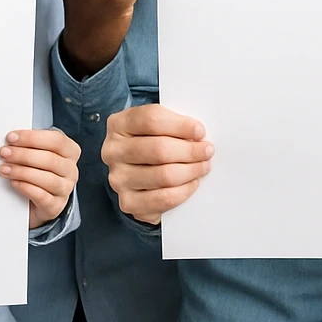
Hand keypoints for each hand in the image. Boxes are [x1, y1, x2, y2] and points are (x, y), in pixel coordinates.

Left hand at [0, 129, 80, 228]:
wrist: (38, 202)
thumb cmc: (38, 171)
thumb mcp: (37, 154)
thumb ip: (29, 145)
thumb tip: (11, 140)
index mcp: (70, 151)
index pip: (56, 140)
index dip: (32, 138)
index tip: (12, 137)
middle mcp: (71, 170)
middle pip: (50, 159)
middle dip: (23, 154)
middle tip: (4, 152)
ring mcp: (65, 189)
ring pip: (47, 179)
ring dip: (22, 172)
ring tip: (5, 169)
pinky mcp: (56, 206)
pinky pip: (42, 196)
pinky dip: (26, 188)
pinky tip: (14, 183)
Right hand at [101, 105, 212, 224]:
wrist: (137, 174)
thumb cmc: (151, 142)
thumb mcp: (157, 126)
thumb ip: (173, 124)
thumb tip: (199, 134)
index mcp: (119, 124)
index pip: (151, 119)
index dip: (180, 125)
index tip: (200, 130)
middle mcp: (113, 151)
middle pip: (158, 149)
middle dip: (190, 150)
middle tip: (207, 150)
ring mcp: (118, 178)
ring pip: (163, 175)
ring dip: (191, 170)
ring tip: (203, 166)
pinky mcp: (128, 202)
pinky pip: (163, 198)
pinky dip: (183, 191)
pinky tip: (192, 183)